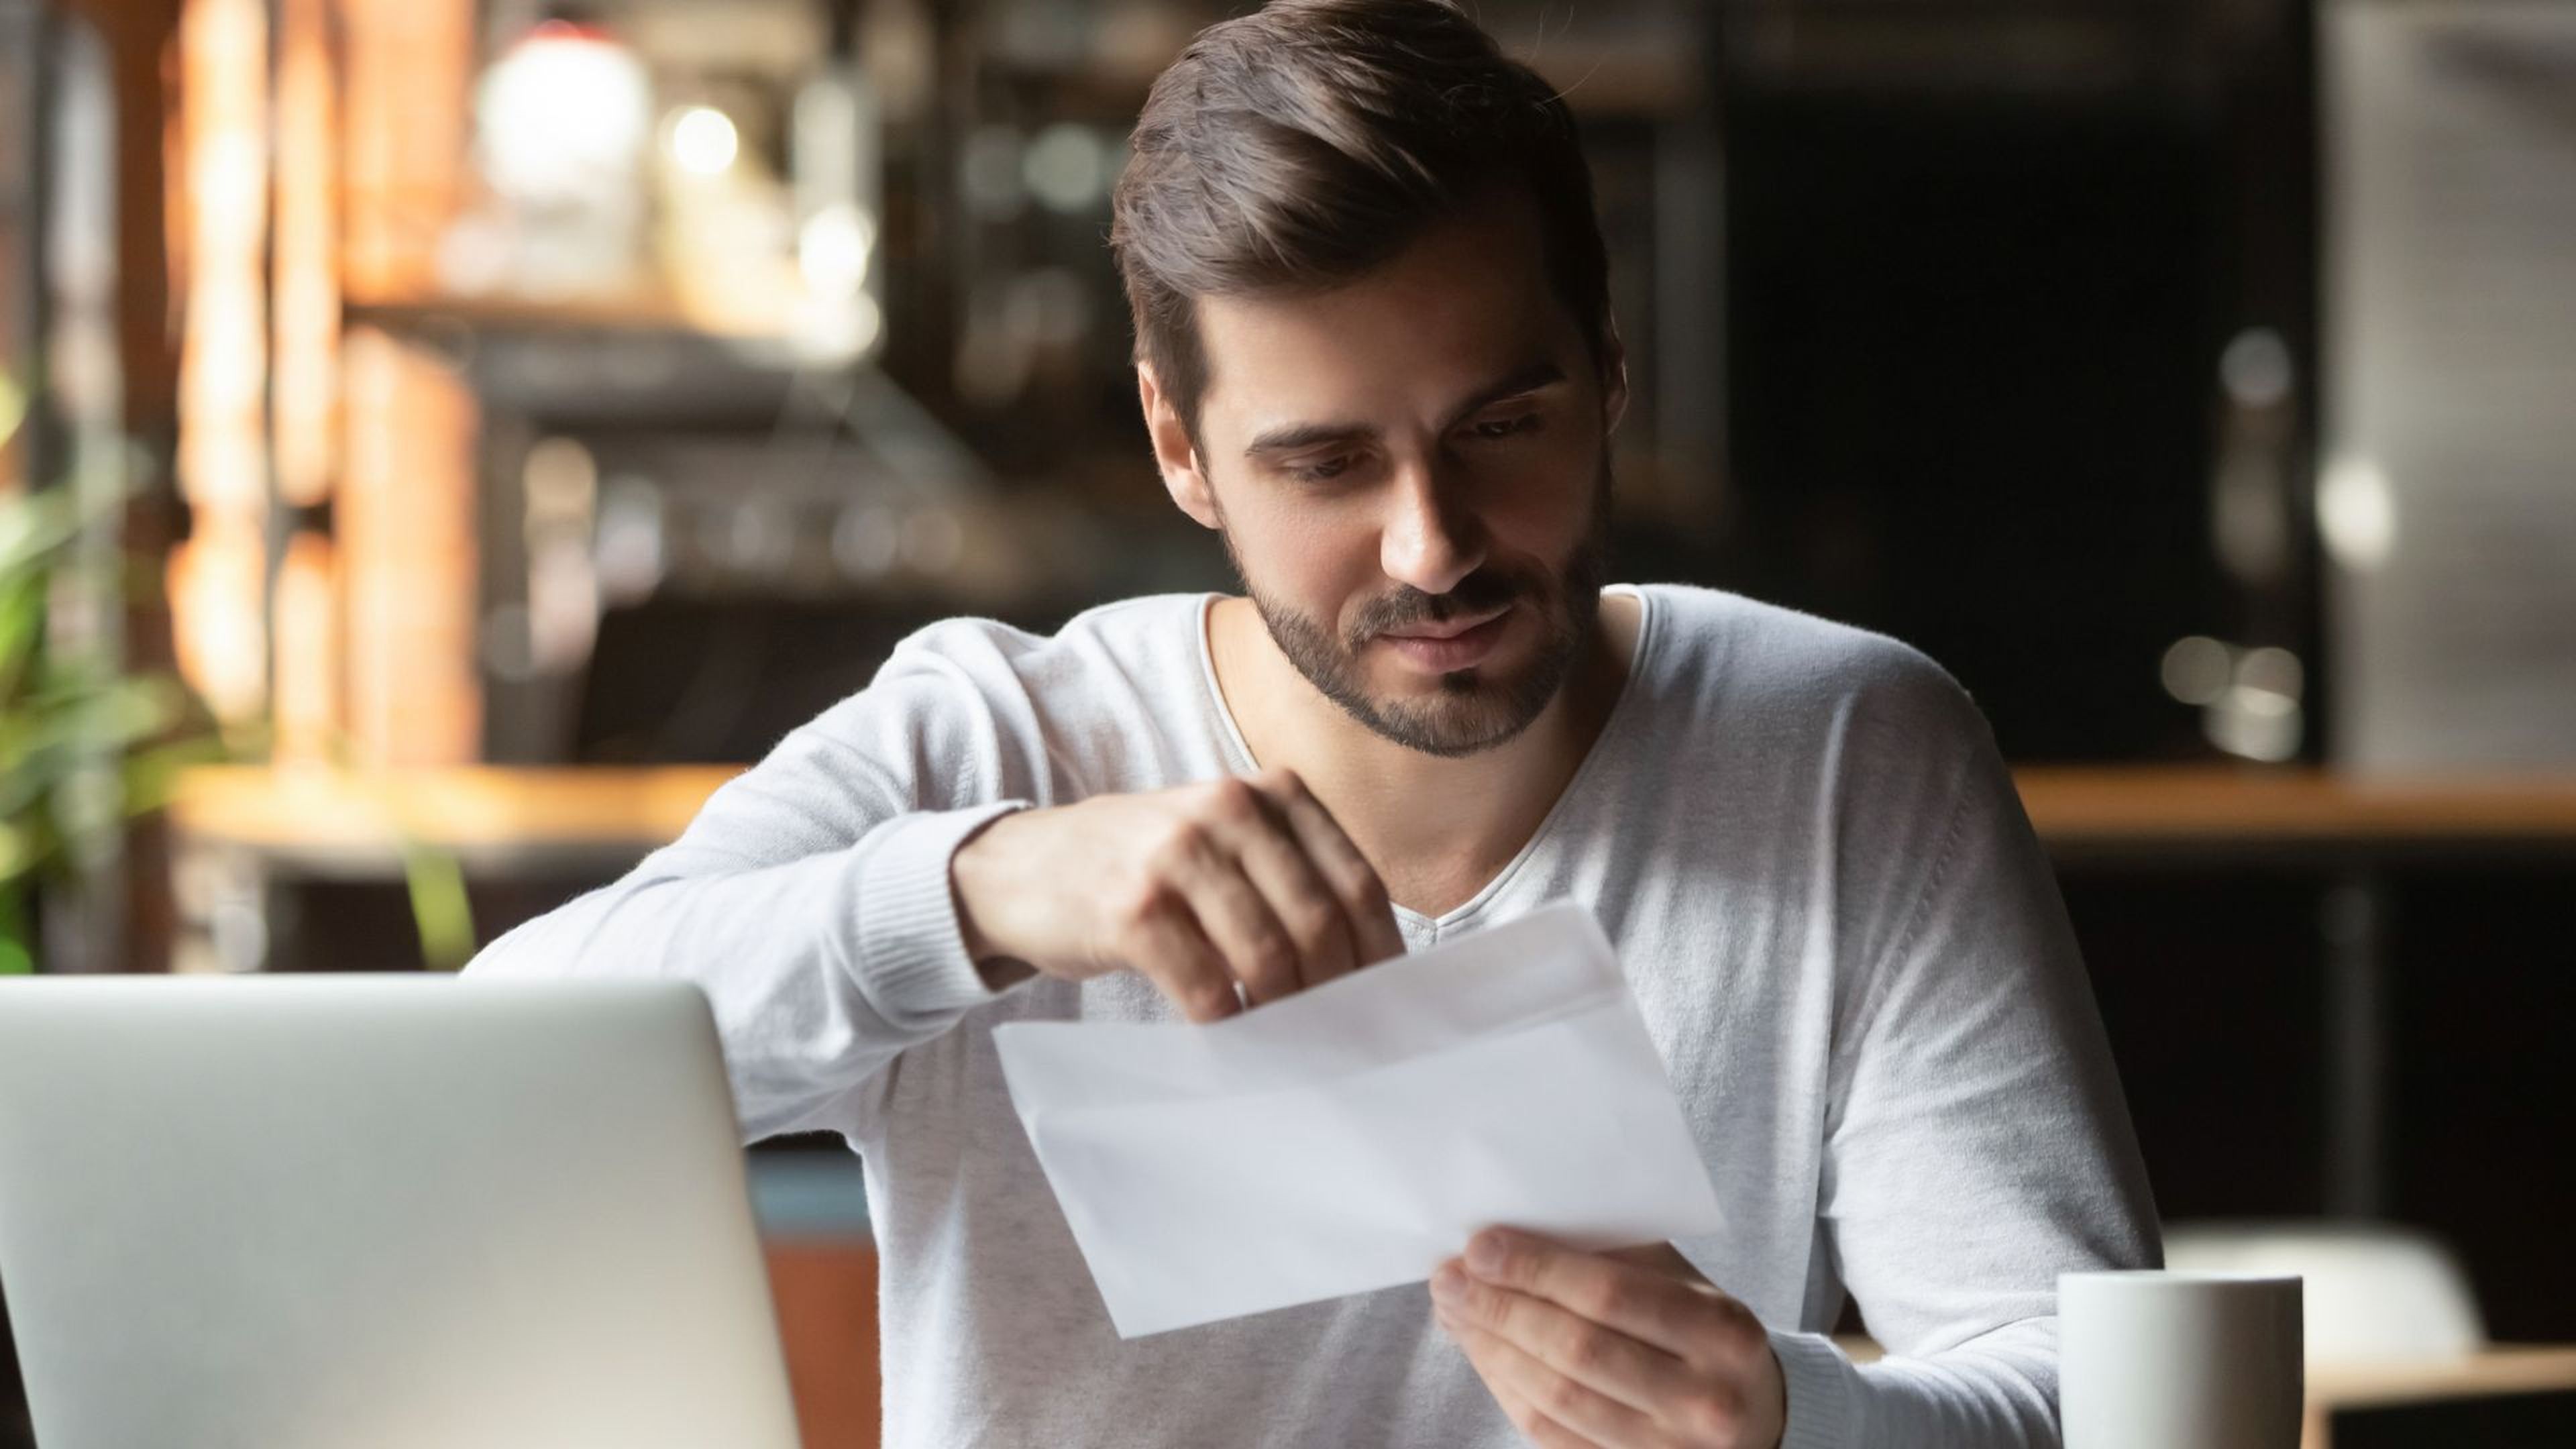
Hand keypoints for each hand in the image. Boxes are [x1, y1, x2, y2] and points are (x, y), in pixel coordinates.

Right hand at [949, 768, 1405, 1020]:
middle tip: (1337, 1039)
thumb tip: (1365, 972)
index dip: (1379, 956)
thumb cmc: (1141, 868)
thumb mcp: (1223, 842)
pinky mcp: (1133, 908)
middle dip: (1336, 994)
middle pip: (1320, 923)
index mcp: (1270, 794)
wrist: (1019, 866)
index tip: (1384, 1005)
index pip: (1358, 884)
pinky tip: (1229, 1037)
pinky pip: (1205, 986)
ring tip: (1286, 1042)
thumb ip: (1291, 879)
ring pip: (1269, 956)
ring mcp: (1178, 855)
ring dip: (1284, 1014)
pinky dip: (1227, 1023)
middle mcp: (1229, 811)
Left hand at [1431, 1229, 1786, 1448]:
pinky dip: (1506, 1389)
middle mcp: (1702, 1398)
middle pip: (1575, 1349)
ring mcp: (1669, 1448)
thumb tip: (1515, 1235)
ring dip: (1491, 1350)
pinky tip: (1483, 1354)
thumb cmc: (1704, 1332)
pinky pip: (1551, 1434)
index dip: (1536, 1269)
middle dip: (1499, 1309)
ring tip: (1455, 1312)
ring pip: (1555, 1398)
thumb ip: (1614, 1253)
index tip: (1480, 1246)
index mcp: (1720, 1331)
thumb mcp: (1682, 1281)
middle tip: (1450, 1278)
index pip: (1609, 1294)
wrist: (1758, 1416)